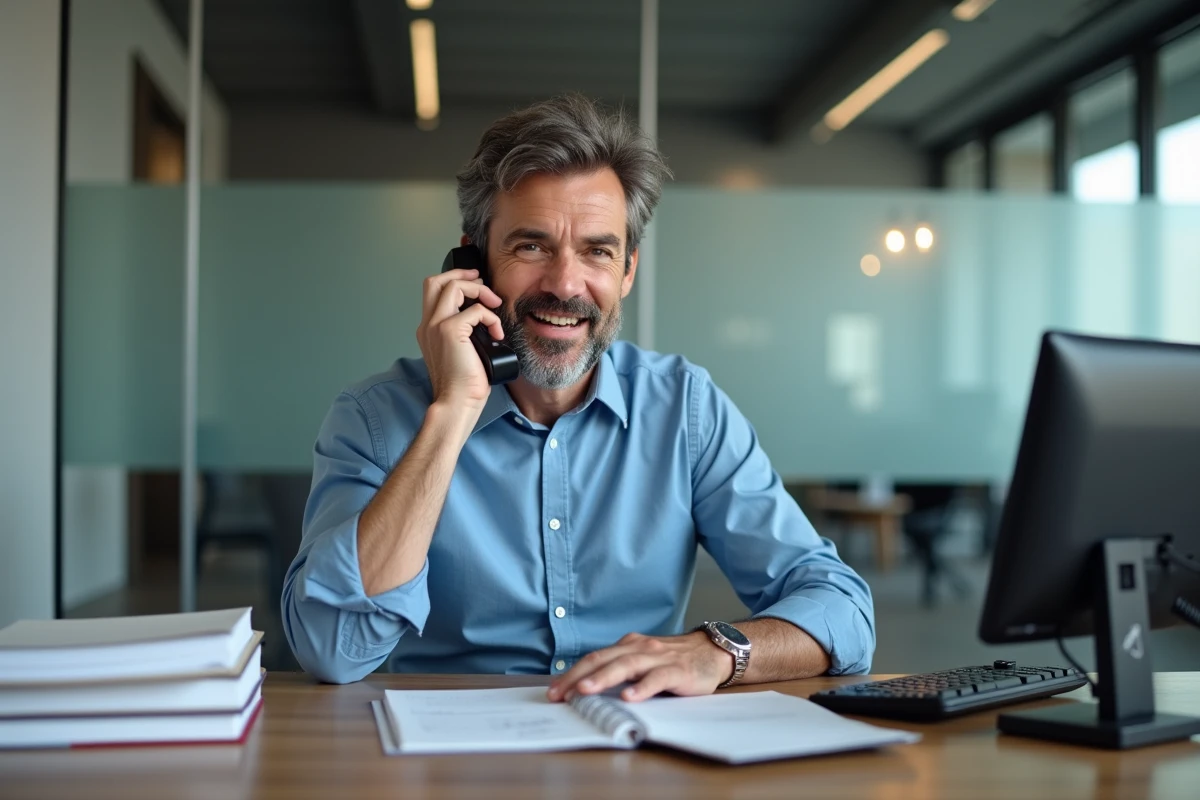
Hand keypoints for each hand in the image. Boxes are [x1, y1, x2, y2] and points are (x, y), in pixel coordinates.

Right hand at [415, 268, 504, 410]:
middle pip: (436, 281)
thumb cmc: (463, 384)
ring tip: (494, 304)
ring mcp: (436, 326)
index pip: (433, 291)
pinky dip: (491, 318)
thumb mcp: (461, 352)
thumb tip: (484, 319)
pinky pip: (476, 310)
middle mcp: (428, 324)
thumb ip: (464, 333)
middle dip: (461, 274)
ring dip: (479, 290)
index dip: (453, 280)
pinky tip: (497, 335)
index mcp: (428, 329)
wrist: (456, 402)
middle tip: (482, 280)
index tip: (475, 283)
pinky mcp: (450, 331)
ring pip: (452, 286)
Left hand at [546, 631, 733, 702]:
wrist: (712, 651)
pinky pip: (657, 678)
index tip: (554, 691)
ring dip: (603, 677)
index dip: (572, 673)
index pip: (594, 658)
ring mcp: (658, 658)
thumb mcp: (643, 662)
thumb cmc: (673, 660)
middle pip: (603, 659)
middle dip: (578, 676)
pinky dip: (642, 687)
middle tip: (559, 693)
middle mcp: (639, 648)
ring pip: (626, 665)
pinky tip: (630, 697)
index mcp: (628, 646)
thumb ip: (620, 670)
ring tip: (585, 690)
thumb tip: (587, 688)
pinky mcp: (677, 670)